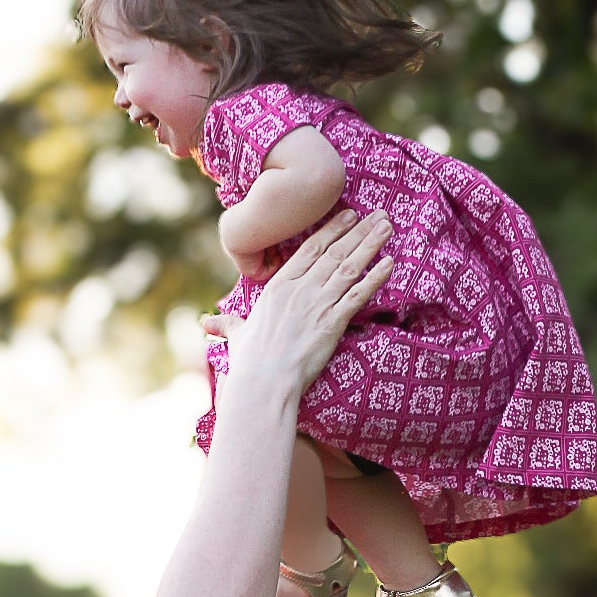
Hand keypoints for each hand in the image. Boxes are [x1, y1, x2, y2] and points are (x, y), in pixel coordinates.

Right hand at [221, 210, 392, 399]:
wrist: (263, 383)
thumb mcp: (236, 336)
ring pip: (349, 267)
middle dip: (358, 231)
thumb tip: (206, 325)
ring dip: (370, 245)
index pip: (309, 249)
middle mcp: (300, 289)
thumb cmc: (249, 362)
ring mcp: (317, 304)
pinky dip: (375, 278)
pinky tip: (390, 263)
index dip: (331, 230)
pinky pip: (358, 295)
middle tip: (378, 214)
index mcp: (278, 286)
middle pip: (334, 252)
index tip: (348, 216)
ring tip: (387, 227)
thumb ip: (226, 325)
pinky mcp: (332, 323)